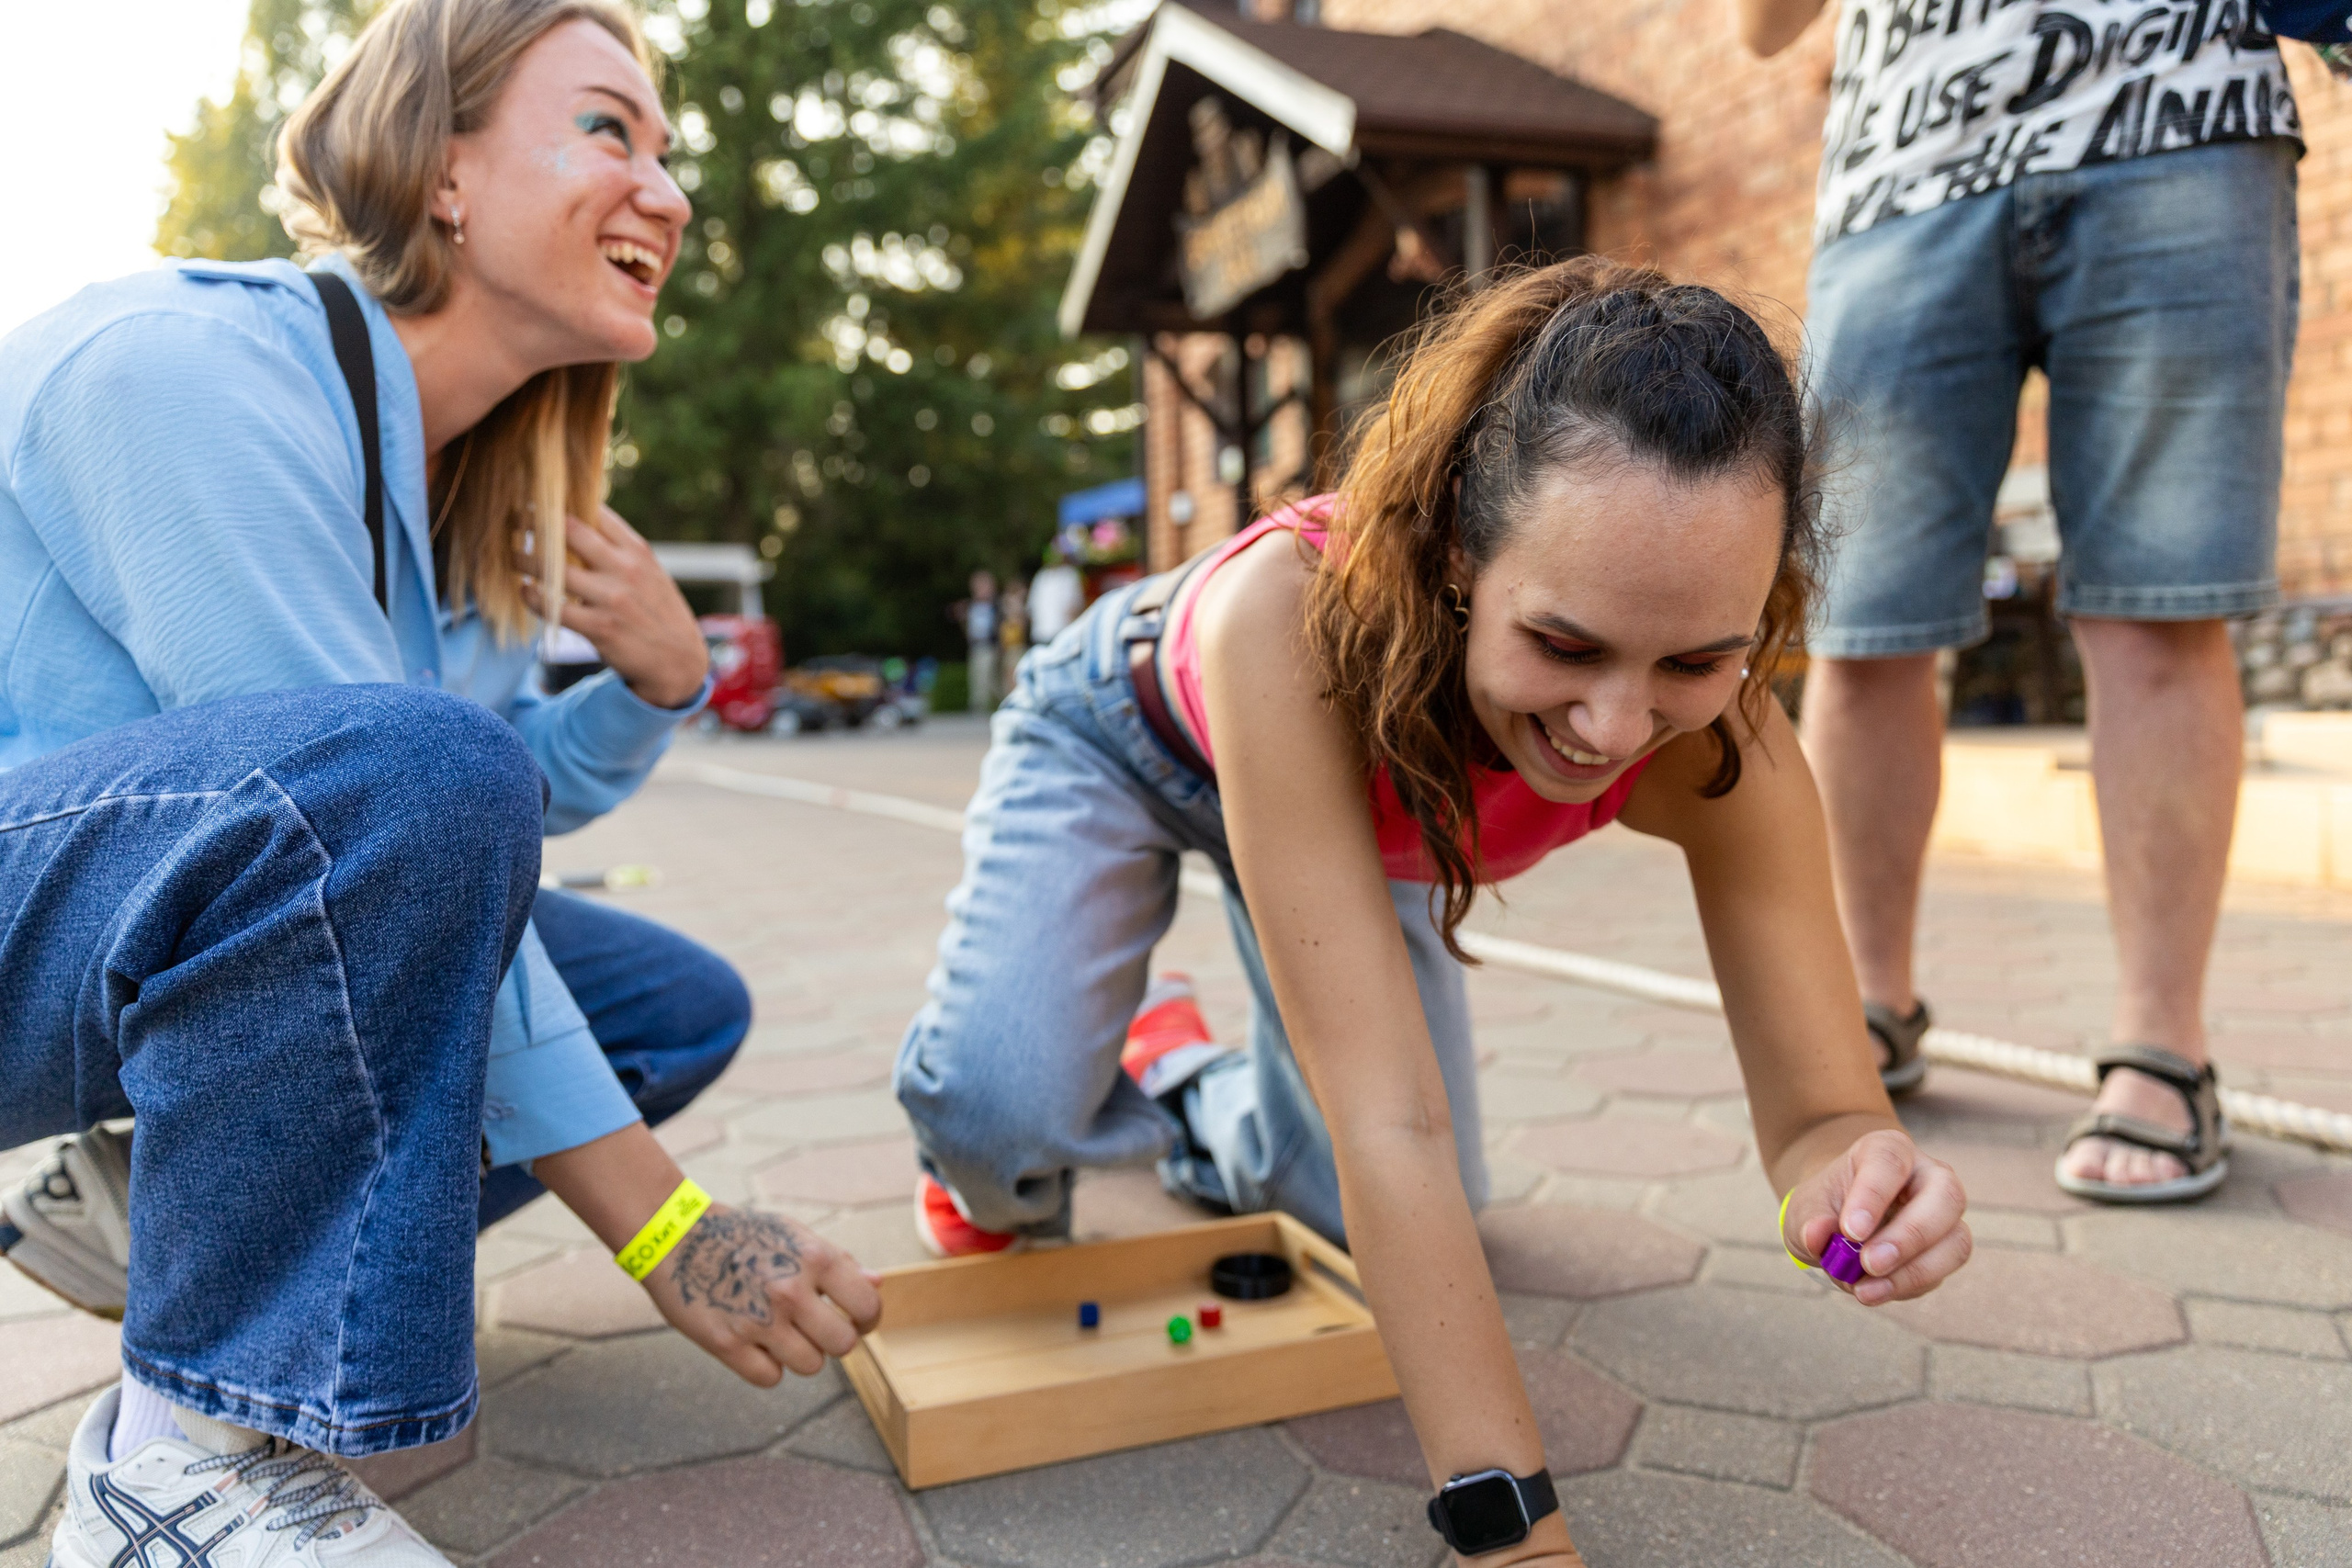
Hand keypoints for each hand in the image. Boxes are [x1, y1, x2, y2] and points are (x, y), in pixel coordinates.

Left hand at [517, 504, 708, 708]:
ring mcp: (612, 599)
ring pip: (554, 570)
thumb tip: (576, 523)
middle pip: (568, 531)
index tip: (535, 501)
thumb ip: (618, 550)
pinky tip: (524, 591)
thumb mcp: (649, 572)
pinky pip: (553, 607)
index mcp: (637, 550)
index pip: (593, 512)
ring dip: (523, 560)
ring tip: (509, 555)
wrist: (679, 661)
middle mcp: (625, 569)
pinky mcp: (600, 628)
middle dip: (534, 522)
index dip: (560, 503)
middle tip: (510, 520)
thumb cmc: (658, 612)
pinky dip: (532, 597)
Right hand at [640, 1202, 883, 1384]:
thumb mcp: (795, 1234)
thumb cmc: (742, 1235)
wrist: (675, 1236)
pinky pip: (770, 1378)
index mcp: (815, 1258)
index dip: (867, 1319)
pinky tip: (754, 1342)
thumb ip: (839, 1262)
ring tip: (780, 1332)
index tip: (857, 1320)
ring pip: (810, 1366)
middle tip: (817, 1329)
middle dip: (834, 1341)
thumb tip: (877, 1284)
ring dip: (801, 1354)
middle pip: (843, 1345)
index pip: (868, 1306)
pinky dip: (766, 1366)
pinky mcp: (727, 1344)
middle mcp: (791, 1291)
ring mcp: (759, 1321)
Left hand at [1780, 1129, 1969, 1305]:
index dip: (1873, 1195)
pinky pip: (1942, 1271)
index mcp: (1888, 1150)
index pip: (1890, 1162)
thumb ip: (1810, 1221)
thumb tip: (1817, 1236)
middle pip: (1946, 1195)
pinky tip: (1874, 1290)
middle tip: (1869, 1263)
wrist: (1840, 1224)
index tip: (1851, 1231)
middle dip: (1909, 1235)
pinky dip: (1908, 1286)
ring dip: (1913, 1271)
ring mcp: (1945, 1214)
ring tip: (1864, 1289)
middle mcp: (1928, 1176)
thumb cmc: (1827, 1207)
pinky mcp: (1946, 1250)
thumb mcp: (1806, 1209)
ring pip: (1956, 1240)